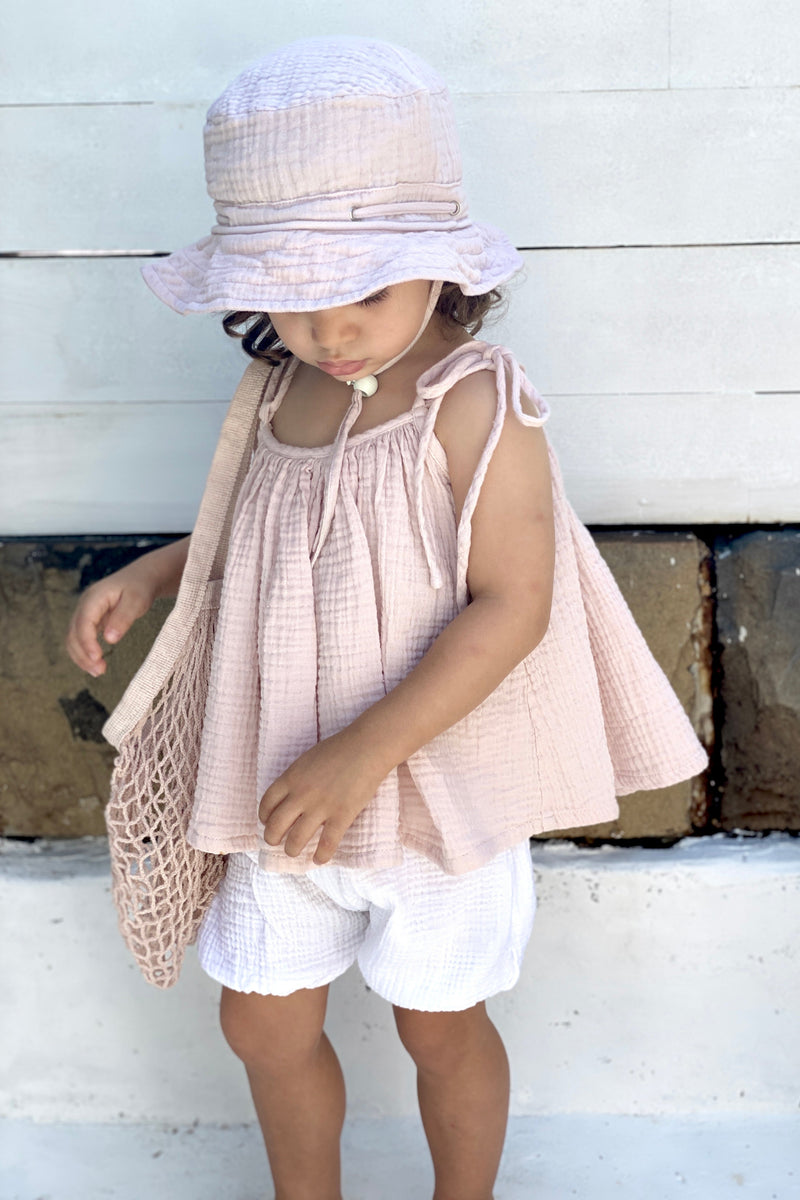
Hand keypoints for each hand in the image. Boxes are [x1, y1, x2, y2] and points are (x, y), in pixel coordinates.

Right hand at [64, 564, 157, 676]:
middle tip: (100, 671)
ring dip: (81, 656)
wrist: (141, 578)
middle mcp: (84, 605)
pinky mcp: (89, 620)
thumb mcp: (137, 601)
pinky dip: (84, 652)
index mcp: (94, 597)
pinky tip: (96, 664)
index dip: (87, 642)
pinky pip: (80, 638)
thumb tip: (109, 640)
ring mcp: (85, 613)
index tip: (97, 658)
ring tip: (98, 672)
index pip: (83, 622)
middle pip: (74, 633)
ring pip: (73, 638)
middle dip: (83, 654)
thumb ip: (123, 618)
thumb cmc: (140, 588)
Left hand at [259, 727, 389, 864]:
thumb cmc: (339, 749)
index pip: (267, 804)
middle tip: (276, 842)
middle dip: (272, 838)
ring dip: (292, 849)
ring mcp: (321, 806)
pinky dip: (320, 856)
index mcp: (291, 778)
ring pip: (296, 839)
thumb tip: (290, 797)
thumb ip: (297, 779)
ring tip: (293, 852)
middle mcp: (302, 794)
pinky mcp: (342, 815)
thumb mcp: (308, 759)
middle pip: (276, 825)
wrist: (367, 747)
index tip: (267, 822)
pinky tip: (318, 859)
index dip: (264, 817)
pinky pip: (327, 843)